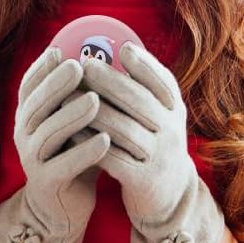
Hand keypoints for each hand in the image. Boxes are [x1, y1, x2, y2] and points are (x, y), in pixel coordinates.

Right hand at [0, 46, 110, 242]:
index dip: (41, 68)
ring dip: (71, 115)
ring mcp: (32, 160)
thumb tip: (101, 54)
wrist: (62, 206)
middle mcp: (24, 135)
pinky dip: (83, 152)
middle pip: (36, 105)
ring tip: (95, 100)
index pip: (28, 87)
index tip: (60, 50)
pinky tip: (104, 140)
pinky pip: (64, 165)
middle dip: (57, 84)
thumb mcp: (72, 123)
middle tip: (79, 66)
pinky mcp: (46, 183)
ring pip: (48, 133)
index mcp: (29, 116)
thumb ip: (78, 95)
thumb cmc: (73, 153)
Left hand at [69, 41, 224, 242]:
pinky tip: (71, 133)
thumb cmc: (155, 142)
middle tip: (85, 65)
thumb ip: (144, 88)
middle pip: (140, 101)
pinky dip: (90, 144)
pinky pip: (113, 158)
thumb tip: (118, 48)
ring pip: (123, 129)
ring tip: (68, 98)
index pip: (163, 82)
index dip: (144, 64)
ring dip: (93, 112)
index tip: (121, 48)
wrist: (169, 194)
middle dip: (111, 81)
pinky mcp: (143, 180)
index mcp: (175, 110)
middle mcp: (172, 130)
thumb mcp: (160, 115)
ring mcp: (159, 156)